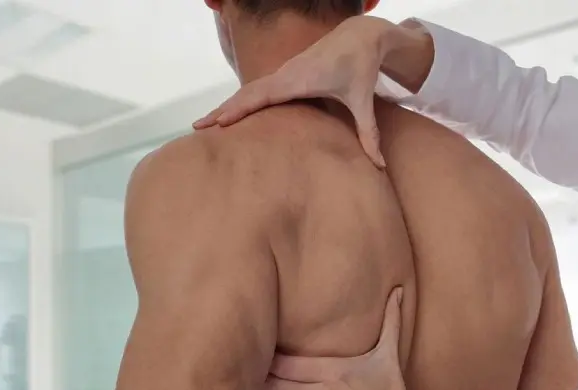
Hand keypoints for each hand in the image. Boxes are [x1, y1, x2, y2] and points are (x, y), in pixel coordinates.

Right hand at [193, 15, 390, 167]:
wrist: (360, 36)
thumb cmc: (360, 66)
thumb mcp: (364, 100)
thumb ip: (369, 133)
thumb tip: (379, 165)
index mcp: (299, 80)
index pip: (262, 96)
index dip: (240, 109)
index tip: (219, 122)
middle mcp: (286, 75)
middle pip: (247, 94)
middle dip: (222, 109)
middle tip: (198, 127)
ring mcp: (283, 74)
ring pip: (249, 90)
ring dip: (227, 105)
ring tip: (206, 124)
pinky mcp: (285, 75)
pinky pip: (257, 89)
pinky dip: (240, 101)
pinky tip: (230, 114)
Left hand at [254, 288, 415, 389]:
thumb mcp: (388, 354)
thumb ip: (390, 320)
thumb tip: (398, 291)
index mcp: (332, 371)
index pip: (286, 364)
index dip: (268, 359)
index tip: (257, 350)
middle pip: (274, 383)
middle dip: (257, 376)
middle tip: (242, 368)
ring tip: (240, 387)